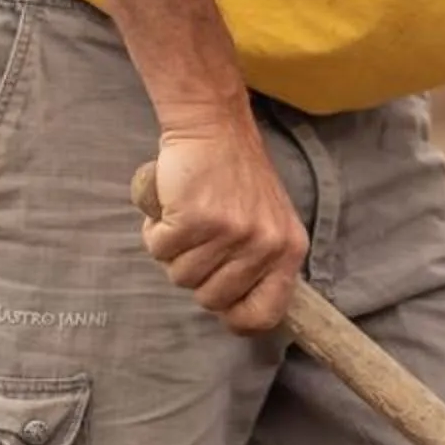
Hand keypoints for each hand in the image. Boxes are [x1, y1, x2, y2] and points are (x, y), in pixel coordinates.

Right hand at [140, 114, 306, 332]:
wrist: (213, 126)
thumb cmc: (236, 177)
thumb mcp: (268, 222)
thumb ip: (260, 265)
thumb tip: (237, 313)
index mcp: (288, 250)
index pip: (265, 314)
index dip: (235, 317)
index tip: (221, 306)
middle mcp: (264, 245)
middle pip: (212, 300)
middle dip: (195, 275)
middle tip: (199, 240)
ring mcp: (231, 233)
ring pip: (181, 276)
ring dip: (173, 251)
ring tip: (187, 217)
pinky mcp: (195, 218)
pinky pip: (160, 249)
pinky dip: (155, 231)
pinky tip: (171, 207)